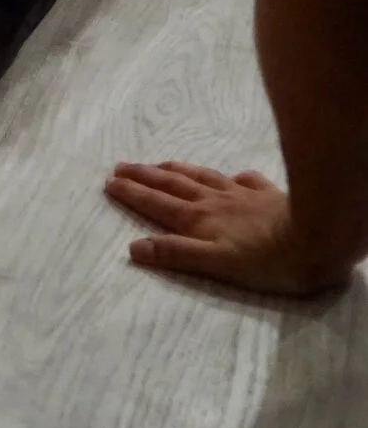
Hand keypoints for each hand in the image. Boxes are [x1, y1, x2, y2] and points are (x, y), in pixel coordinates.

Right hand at [105, 162, 352, 295]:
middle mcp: (214, 202)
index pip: (157, 204)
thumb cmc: (268, 260)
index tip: (108, 182)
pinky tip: (233, 176)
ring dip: (177, 169)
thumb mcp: (217, 265)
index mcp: (199, 220)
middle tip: (121, 166)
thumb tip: (133, 247)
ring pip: (202, 177)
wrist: (320, 238)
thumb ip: (176, 254)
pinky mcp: (269, 194)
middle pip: (173, 184)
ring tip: (160, 163)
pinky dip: (231, 176)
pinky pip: (244, 180)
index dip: (131, 193)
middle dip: (145, 175)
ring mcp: (242, 195)